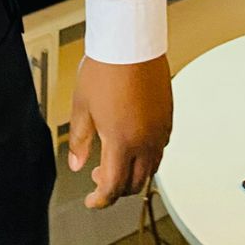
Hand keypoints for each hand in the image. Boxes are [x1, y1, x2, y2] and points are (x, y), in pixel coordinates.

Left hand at [68, 54, 173, 209]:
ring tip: (115, 161)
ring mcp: (160, 130)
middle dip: (116, 188)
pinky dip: (147, 156)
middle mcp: (146, 141)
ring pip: (151, 168)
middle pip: (135, 183)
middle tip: (98, 178)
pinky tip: (133, 144)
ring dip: (133, 173)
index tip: (91, 201)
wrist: (129, 43)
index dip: (100, 200)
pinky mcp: (168, 117)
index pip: (113, 187)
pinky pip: (161, 149)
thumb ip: (80, 141)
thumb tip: (77, 164)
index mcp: (122, 142)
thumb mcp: (82, 107)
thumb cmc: (105, 68)